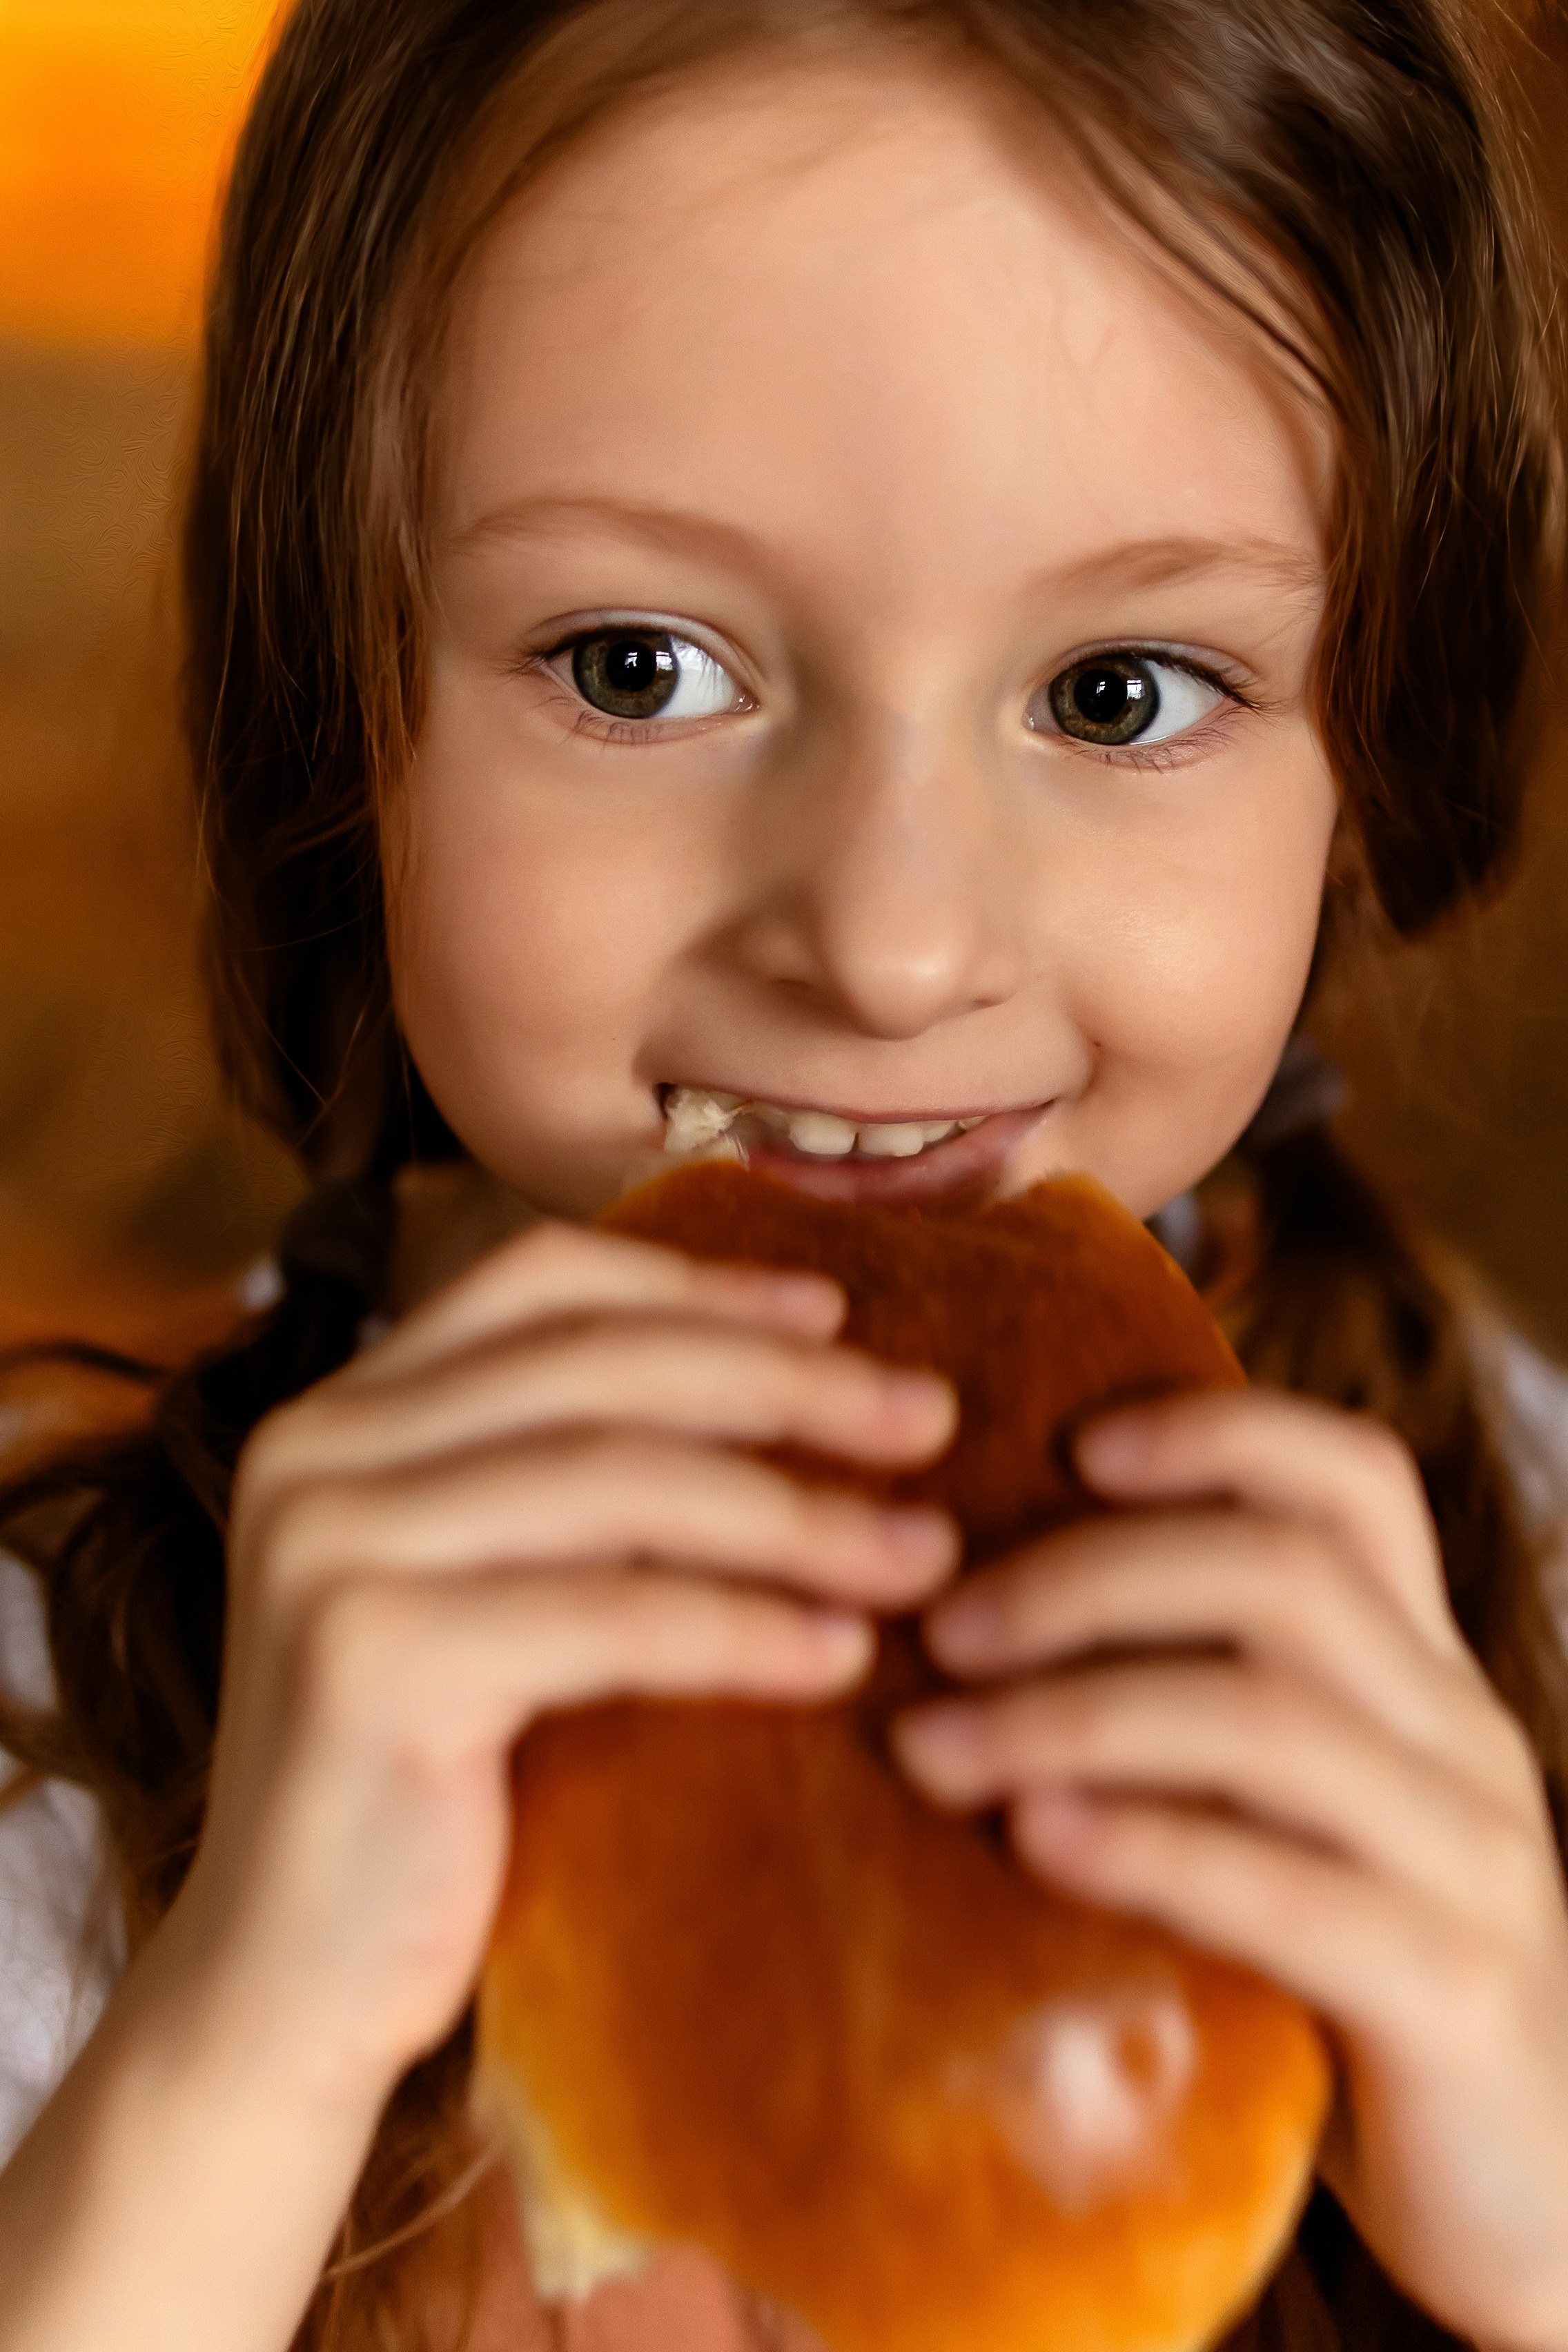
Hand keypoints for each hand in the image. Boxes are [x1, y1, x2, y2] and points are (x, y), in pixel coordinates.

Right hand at [155, 1218, 956, 2124]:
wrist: (290, 1983)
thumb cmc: (427, 1785)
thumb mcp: (497, 1589)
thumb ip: (579, 1480)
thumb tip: (804, 1378)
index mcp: (344, 1408)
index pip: (541, 1282)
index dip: (699, 1286)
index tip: (837, 1312)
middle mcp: (317, 1449)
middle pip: (602, 1368)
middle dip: (786, 1387)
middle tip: (930, 1419)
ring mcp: (331, 1547)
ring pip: (621, 1485)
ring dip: (797, 1515)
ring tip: (923, 1556)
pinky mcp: (370, 1658)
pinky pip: (612, 1618)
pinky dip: (745, 1629)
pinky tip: (844, 1654)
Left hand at [891, 1388, 1567, 2351]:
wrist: (1531, 2196)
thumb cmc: (1354, 1984)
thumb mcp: (1291, 1818)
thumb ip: (1194, 1723)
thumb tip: (968, 1633)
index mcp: (1423, 1673)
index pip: (1354, 1482)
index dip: (1217, 1434)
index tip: (1069, 1446)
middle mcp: (1464, 1735)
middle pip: (1281, 1574)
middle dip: (1085, 1581)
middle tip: (938, 1630)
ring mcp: (1475, 1861)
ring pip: (1270, 1717)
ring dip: (1075, 1715)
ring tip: (935, 1745)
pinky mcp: (1457, 1994)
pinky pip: (1288, 1887)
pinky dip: (1147, 1847)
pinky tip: (1034, 1839)